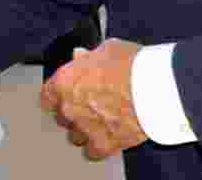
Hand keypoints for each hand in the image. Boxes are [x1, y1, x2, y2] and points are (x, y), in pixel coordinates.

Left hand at [40, 39, 147, 159]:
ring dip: (85, 130)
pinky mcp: (104, 144)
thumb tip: (82, 57)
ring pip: (75, 136)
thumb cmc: (131, 65)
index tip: (63, 94)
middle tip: (90, 105)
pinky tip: (108, 138)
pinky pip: (93, 151)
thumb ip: (88, 57)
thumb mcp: (106, 50)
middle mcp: (69, 107)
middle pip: (61, 116)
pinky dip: (99, 146)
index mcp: (64, 82)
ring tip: (101, 121)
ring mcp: (85, 128)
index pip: (47, 95)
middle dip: (73, 111)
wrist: (154, 89)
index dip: (56, 95)